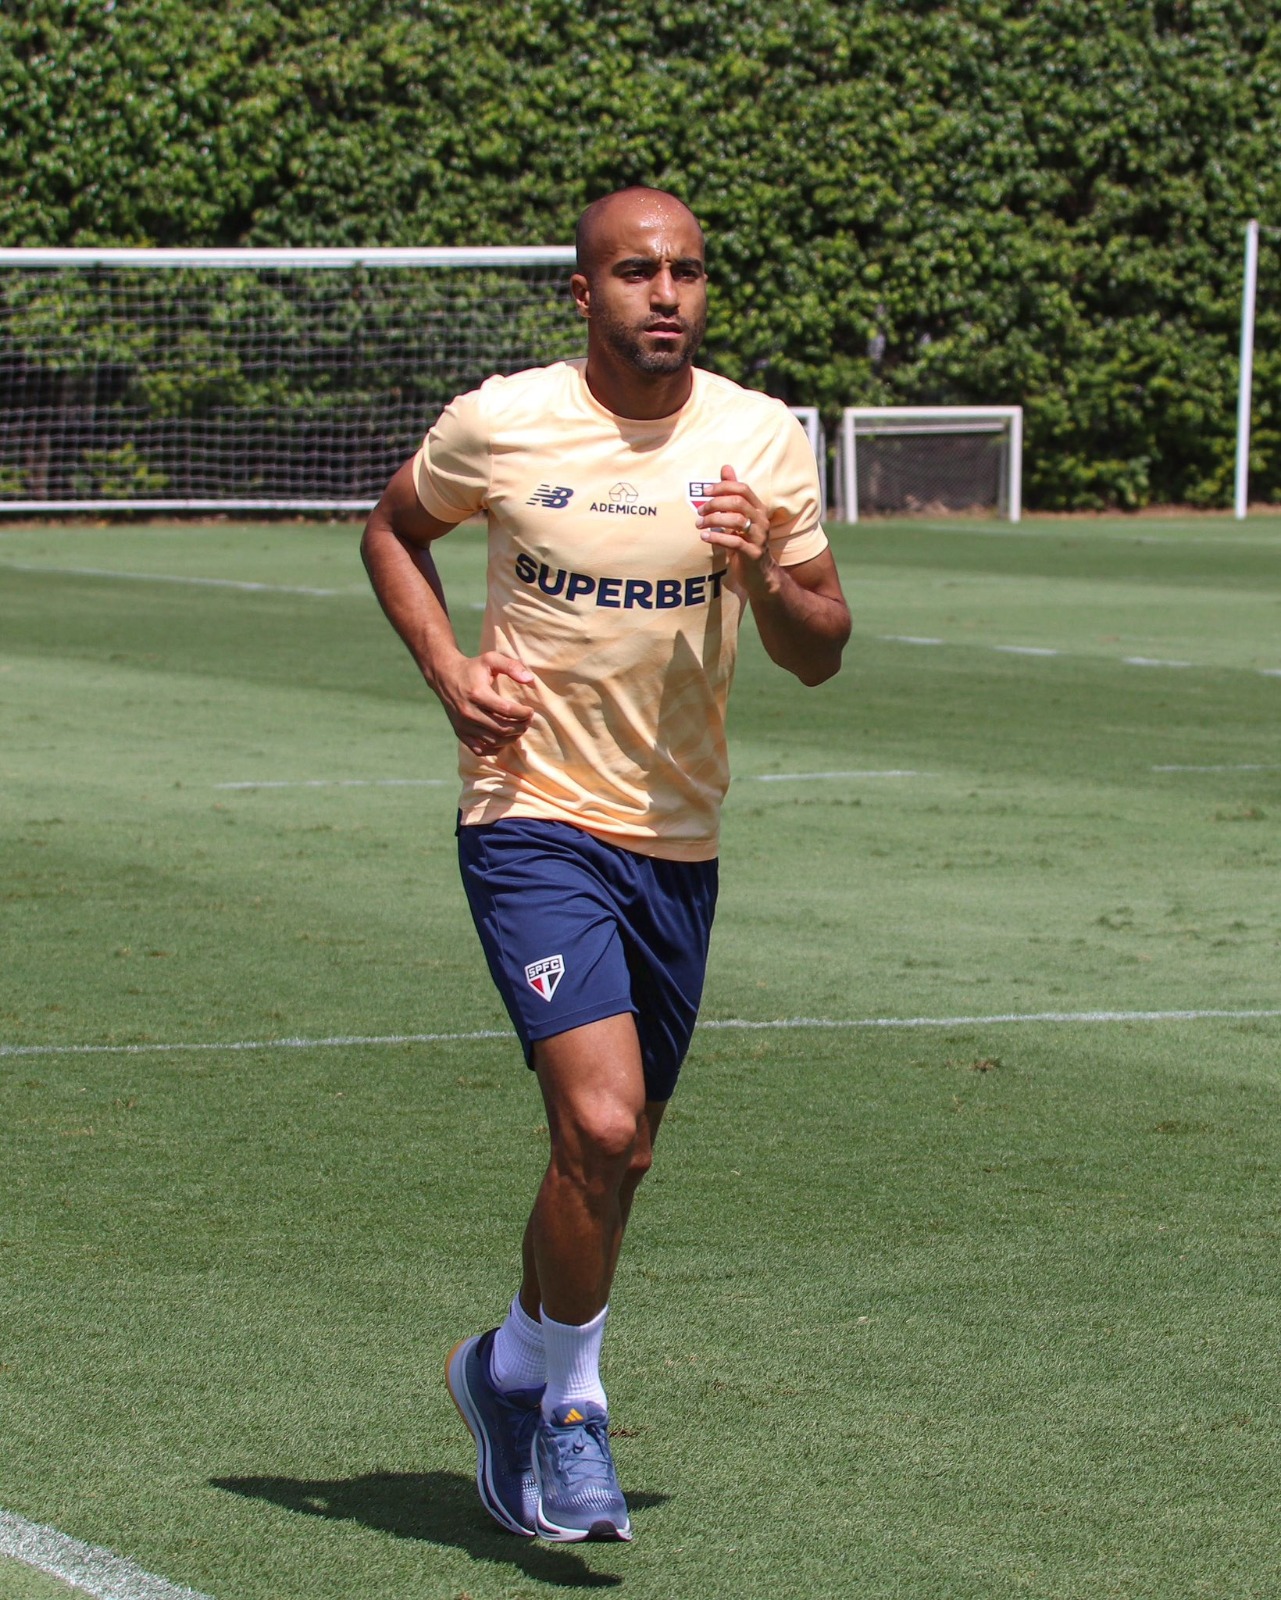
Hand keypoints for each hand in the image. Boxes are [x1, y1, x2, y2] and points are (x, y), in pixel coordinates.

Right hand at [433, 650, 534, 757]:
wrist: (444, 676)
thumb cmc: (472, 668)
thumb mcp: (491, 659)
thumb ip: (512, 666)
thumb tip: (530, 679)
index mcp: (478, 694)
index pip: (507, 711)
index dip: (523, 713)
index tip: (530, 711)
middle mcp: (469, 712)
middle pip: (502, 729)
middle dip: (521, 727)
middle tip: (527, 721)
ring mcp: (463, 725)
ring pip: (494, 741)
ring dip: (511, 738)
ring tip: (519, 729)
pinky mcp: (460, 733)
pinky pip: (480, 750)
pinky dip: (495, 749)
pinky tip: (504, 740)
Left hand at [695, 463, 775, 593]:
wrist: (759, 574)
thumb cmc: (745, 542)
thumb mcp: (739, 516)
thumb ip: (732, 493)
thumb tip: (726, 467)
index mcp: (758, 508)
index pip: (742, 488)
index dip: (722, 487)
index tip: (704, 492)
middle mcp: (762, 520)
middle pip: (738, 503)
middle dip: (714, 504)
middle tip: (699, 511)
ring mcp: (759, 537)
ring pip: (736, 521)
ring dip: (713, 521)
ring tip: (699, 525)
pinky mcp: (753, 554)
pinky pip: (734, 542)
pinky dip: (717, 538)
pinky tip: (704, 537)